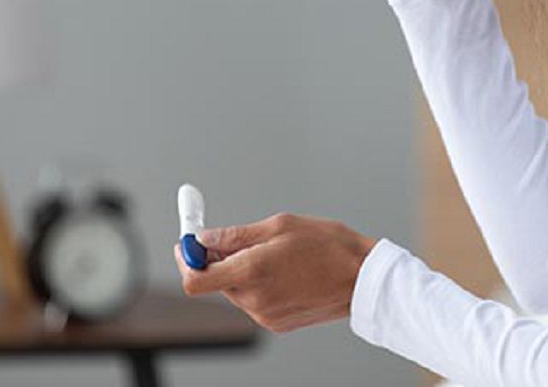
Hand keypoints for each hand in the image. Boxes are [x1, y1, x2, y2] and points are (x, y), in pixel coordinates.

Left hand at [174, 212, 377, 332]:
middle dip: (216, 259)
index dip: (186, 260)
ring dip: (240, 271)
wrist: (361, 278)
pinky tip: (283, 270)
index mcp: (252, 272)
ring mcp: (265, 314)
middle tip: (235, 239)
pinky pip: (253, 300)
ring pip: (234, 290)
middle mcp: (254, 299)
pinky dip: (258, 284)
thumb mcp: (279, 225)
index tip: (188, 244)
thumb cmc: (328, 246)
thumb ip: (235, 235)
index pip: (194, 280)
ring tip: (273, 253)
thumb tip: (203, 238)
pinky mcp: (276, 322)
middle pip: (214, 282)